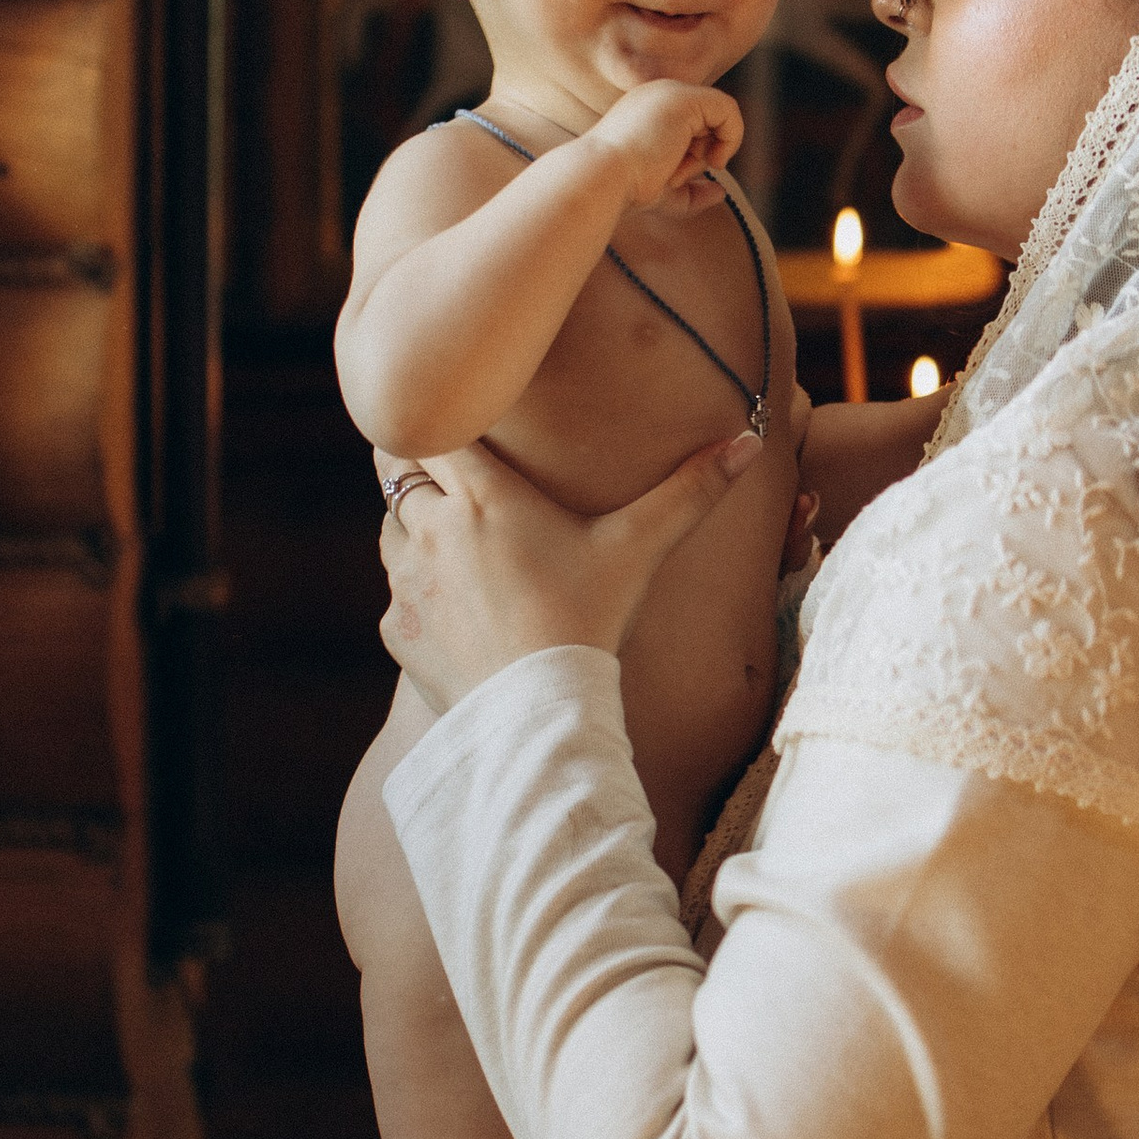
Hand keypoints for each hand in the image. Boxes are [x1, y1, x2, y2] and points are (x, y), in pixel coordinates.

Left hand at [378, 431, 762, 710]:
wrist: (541, 715)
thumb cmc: (590, 622)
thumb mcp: (639, 550)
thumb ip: (690, 492)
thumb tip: (748, 444)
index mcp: (481, 496)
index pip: (426, 426)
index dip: (436, 423)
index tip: (456, 430)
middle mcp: (429, 529)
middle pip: (396, 470)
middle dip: (420, 471)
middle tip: (457, 484)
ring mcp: (406, 582)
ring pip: (390, 532)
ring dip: (415, 531)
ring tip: (460, 549)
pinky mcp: (396, 631)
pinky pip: (397, 598)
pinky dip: (419, 598)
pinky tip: (460, 613)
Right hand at [590, 79, 743, 215]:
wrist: (604, 178)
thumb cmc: (625, 188)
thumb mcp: (665, 192)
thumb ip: (692, 191)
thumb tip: (721, 191)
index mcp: (647, 112)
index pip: (691, 128)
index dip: (695, 156)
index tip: (679, 178)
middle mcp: (657, 96)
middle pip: (707, 123)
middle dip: (702, 155)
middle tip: (677, 175)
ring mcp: (669, 93)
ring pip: (719, 118)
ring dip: (709, 152)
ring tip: (679, 169)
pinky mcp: (684, 98)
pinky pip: (729, 109)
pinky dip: (731, 139)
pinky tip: (712, 159)